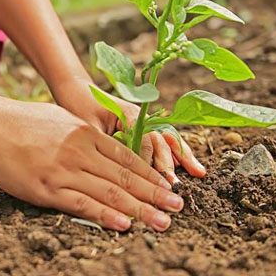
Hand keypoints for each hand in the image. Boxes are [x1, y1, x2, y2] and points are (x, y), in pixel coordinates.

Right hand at [0, 99, 184, 230]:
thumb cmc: (20, 120)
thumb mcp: (60, 119)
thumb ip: (83, 135)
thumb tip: (102, 147)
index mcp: (85, 133)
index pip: (127, 158)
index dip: (151, 175)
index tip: (168, 187)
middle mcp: (80, 151)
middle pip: (126, 177)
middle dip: (155, 194)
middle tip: (177, 208)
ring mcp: (64, 170)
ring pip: (110, 193)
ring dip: (140, 209)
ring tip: (162, 222)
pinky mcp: (46, 188)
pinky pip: (82, 204)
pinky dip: (105, 215)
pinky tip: (125, 224)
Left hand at [50, 76, 205, 184]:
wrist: (76, 89)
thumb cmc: (78, 107)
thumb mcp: (87, 127)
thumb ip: (104, 144)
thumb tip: (115, 169)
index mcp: (128, 114)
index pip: (144, 141)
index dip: (149, 162)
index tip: (153, 182)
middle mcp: (140, 116)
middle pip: (160, 140)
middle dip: (168, 164)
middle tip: (175, 185)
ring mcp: (143, 120)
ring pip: (167, 139)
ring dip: (181, 156)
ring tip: (198, 173)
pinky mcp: (142, 126)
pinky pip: (163, 140)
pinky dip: (176, 152)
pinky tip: (191, 165)